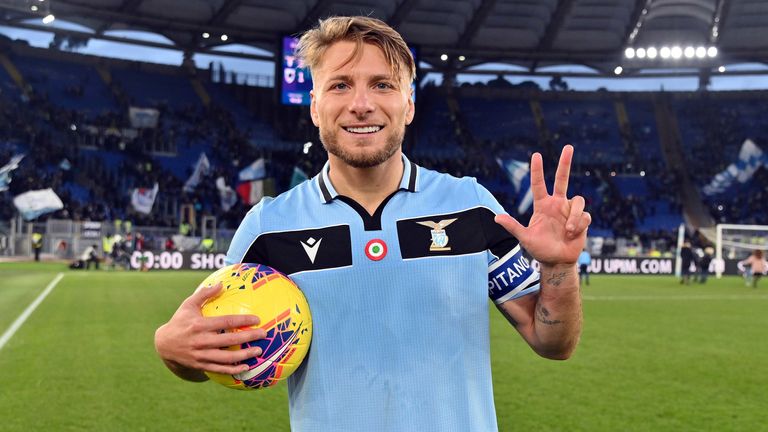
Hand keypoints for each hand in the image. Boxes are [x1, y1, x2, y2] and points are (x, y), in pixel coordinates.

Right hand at [154, 283, 266, 375]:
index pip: (226, 322)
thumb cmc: (180, 321)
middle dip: (249, 337)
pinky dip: (233, 369)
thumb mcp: (188, 305)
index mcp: (200, 325)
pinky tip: (246, 367)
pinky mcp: (200, 365)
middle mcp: (201, 341)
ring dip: (244, 355)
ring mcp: (201, 355)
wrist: (164, 345)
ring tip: (258, 351)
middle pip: (230, 340)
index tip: (257, 319)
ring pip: (226, 358)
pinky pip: (219, 369)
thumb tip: (221, 284)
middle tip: (264, 334)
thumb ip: (204, 294)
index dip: (243, 321)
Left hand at [495, 145, 590, 265]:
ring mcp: (570, 210)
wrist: (557, 261)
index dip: (537, 170)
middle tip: (568, 146)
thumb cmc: (540, 249)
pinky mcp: (582, 219)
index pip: (539, 184)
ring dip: (574, 217)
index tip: (536, 155)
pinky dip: (579, 225)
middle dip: (565, 162)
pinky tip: (573, 235)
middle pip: (562, 179)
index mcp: (543, 205)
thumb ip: (513, 226)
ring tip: (568, 231)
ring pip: (578, 200)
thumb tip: (496, 217)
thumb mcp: (525, 238)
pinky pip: (584, 215)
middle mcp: (557, 204)